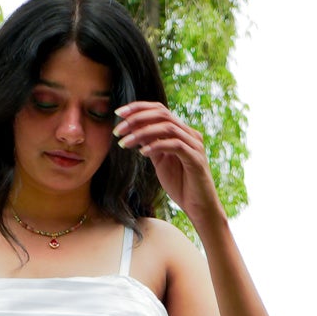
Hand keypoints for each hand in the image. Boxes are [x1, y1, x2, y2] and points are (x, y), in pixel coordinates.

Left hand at [114, 103, 222, 229]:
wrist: (198, 207)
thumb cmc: (181, 185)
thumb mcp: (161, 161)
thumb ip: (152, 145)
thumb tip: (135, 132)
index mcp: (181, 132)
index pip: (159, 110)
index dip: (138, 108)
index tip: (118, 113)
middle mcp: (189, 134)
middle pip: (162, 114)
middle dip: (136, 119)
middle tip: (118, 130)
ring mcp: (194, 145)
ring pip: (166, 128)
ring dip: (142, 133)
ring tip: (125, 143)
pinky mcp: (195, 158)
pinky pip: (174, 145)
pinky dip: (156, 146)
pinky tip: (142, 153)